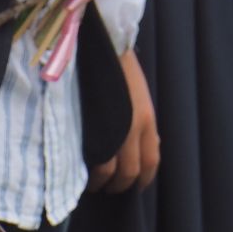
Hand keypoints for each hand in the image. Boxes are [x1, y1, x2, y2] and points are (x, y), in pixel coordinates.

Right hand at [88, 48, 158, 193]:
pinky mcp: (91, 130)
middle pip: (130, 172)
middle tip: (109, 187)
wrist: (100, 44)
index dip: (144, 179)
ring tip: (92, 183)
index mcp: (147, 120)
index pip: (151, 162)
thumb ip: (136, 122)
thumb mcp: (136, 97)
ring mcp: (111, 130)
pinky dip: (87, 172)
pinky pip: (91, 160)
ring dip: (100, 183)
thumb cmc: (116, 68)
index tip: (136, 185)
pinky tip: (81, 171)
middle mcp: (133, 129)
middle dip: (120, 185)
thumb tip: (131, 147)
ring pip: (108, 172)